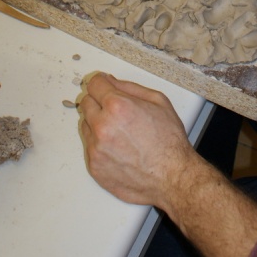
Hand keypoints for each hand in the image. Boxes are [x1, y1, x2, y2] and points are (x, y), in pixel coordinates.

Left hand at [80, 73, 194, 207]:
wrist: (171, 175)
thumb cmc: (168, 141)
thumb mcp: (158, 101)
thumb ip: (129, 87)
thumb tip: (110, 81)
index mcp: (117, 106)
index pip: (94, 84)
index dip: (101, 82)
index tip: (104, 85)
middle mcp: (102, 126)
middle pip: (86, 102)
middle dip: (98, 101)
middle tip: (115, 110)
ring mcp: (96, 148)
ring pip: (85, 124)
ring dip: (97, 123)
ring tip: (120, 131)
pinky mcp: (94, 166)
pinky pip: (89, 146)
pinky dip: (99, 144)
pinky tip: (118, 147)